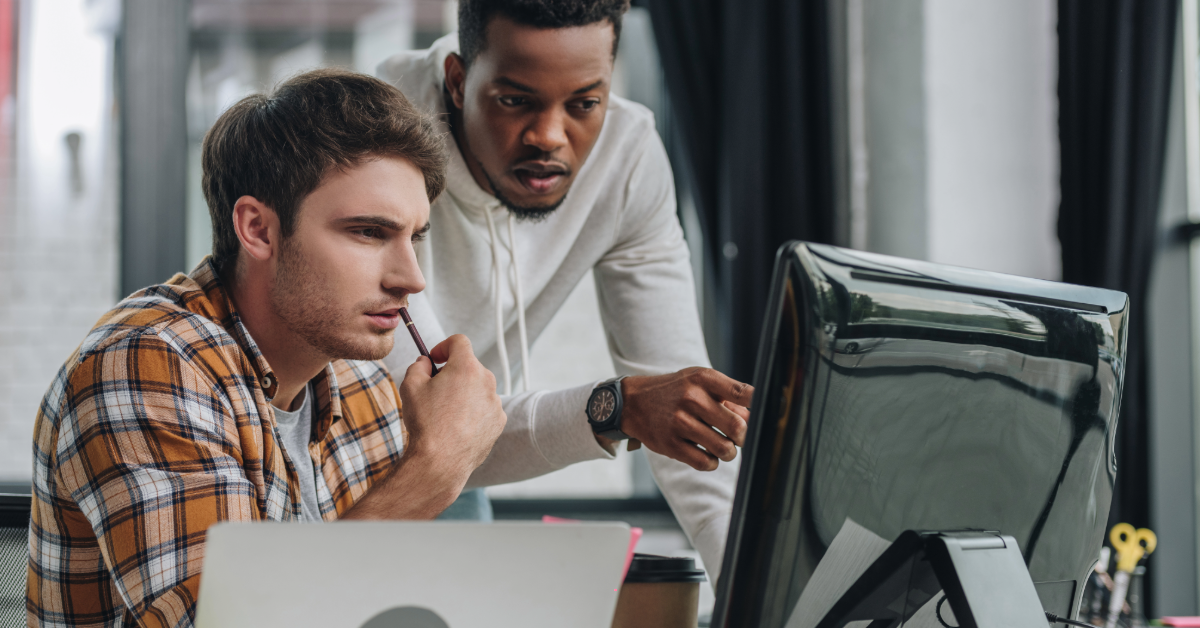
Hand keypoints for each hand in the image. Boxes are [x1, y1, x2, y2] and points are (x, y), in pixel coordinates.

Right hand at [343, 335, 505, 519]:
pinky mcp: (498, 422)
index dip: (444, 346)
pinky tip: (457, 427)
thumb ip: (418, 366)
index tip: (435, 359)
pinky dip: (473, 411)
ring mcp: (495, 402)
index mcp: (466, 367)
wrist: (440, 462)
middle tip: (435, 389)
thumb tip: (426, 362)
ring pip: (478, 388)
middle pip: (470, 366)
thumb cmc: (425, 423)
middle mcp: (487, 381)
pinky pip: (485, 408)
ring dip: (464, 393)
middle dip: (453, 372)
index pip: (459, 341)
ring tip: (445, 413)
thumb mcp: (410, 386)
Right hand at [619, 367, 752, 470]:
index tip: (765, 414)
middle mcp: (692, 399)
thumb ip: (728, 397)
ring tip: (724, 448)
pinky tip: (707, 454)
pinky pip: (705, 463)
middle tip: (737, 437)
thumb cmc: (675, 391)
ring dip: (729, 452)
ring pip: (724, 449)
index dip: (760, 406)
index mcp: (703, 379)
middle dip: (743, 437)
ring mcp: (680, 423)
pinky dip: (712, 462)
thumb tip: (753, 419)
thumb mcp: (698, 381)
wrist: (633, 402)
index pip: (744, 393)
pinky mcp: (670, 444)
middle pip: (737, 427)